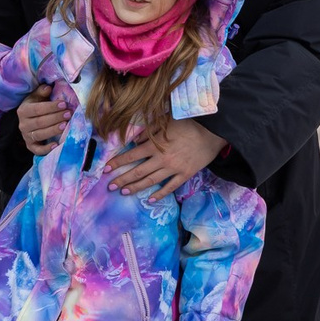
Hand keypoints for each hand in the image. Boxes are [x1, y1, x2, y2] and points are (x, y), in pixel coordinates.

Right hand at [17, 85, 69, 154]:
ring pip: (40, 135)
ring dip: (53, 130)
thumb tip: (48, 88)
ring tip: (65, 125)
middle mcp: (23, 124)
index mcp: (23, 111)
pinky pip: (37, 150)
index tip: (64, 104)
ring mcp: (26, 136)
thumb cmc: (36, 106)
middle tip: (68, 114)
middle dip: (55, 118)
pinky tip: (56, 145)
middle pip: (40, 122)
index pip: (37, 109)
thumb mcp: (36, 97)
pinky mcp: (30, 146)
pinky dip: (46, 149)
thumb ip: (42, 91)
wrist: (28, 120)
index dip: (51, 107)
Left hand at [107, 117, 226, 196]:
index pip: (131, 155)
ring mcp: (173, 169)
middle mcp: (161, 159)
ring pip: (150, 181)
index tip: (106, 169)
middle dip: (121, 179)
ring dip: (135, 187)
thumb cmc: (189, 124)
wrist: (213, 133)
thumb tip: (134, 140)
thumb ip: (149, 131)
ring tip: (123, 191)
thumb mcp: (166, 121)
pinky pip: (170, 187)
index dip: (117, 163)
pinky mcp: (185, 175)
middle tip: (109, 186)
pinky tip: (150, 199)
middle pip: (137, 171)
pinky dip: (160, 194)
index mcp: (156, 145)